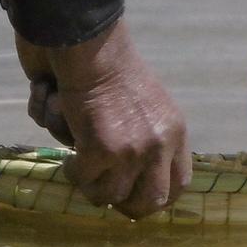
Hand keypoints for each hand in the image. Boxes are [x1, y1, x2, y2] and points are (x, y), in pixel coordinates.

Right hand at [13, 21, 189, 218]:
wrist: (87, 41)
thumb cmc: (108, 62)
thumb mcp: (146, 102)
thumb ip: (147, 133)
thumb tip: (134, 174)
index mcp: (174, 129)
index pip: (179, 183)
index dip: (153, 197)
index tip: (131, 196)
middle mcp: (161, 143)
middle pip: (151, 201)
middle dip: (123, 205)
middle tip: (100, 191)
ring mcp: (134, 150)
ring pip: (110, 196)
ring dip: (90, 183)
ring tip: (77, 164)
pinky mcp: (103, 151)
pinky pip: (83, 178)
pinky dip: (71, 168)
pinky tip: (68, 154)